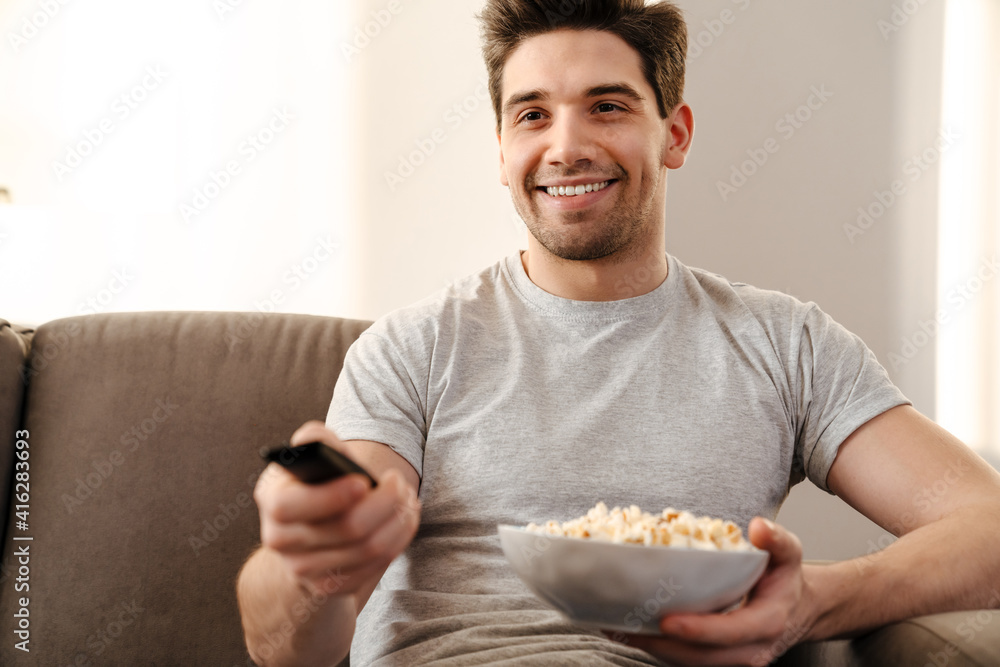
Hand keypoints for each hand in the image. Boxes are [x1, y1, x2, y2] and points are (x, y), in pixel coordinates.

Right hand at [253, 422, 420, 597]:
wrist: (307, 532)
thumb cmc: (317, 483)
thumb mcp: (310, 458)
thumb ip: (315, 440)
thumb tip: (320, 443)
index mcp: (271, 499)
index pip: (289, 506)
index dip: (330, 496)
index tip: (363, 482)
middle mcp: (280, 539)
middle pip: (347, 528)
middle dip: (386, 502)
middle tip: (400, 483)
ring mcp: (303, 568)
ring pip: (368, 549)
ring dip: (398, 520)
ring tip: (408, 499)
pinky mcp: (328, 586)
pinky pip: (373, 567)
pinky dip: (396, 541)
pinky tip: (402, 522)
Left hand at [606, 518, 817, 665]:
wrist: (797, 611)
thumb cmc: (784, 581)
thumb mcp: (787, 555)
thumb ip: (776, 540)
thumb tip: (758, 526)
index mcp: (766, 624)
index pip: (729, 632)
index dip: (697, 629)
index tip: (665, 620)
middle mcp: (749, 651)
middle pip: (700, 656)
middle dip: (661, 644)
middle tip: (625, 624)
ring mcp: (732, 661)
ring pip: (687, 663)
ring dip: (652, 648)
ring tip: (617, 627)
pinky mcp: (717, 662)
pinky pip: (684, 661)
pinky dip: (657, 648)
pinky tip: (629, 631)